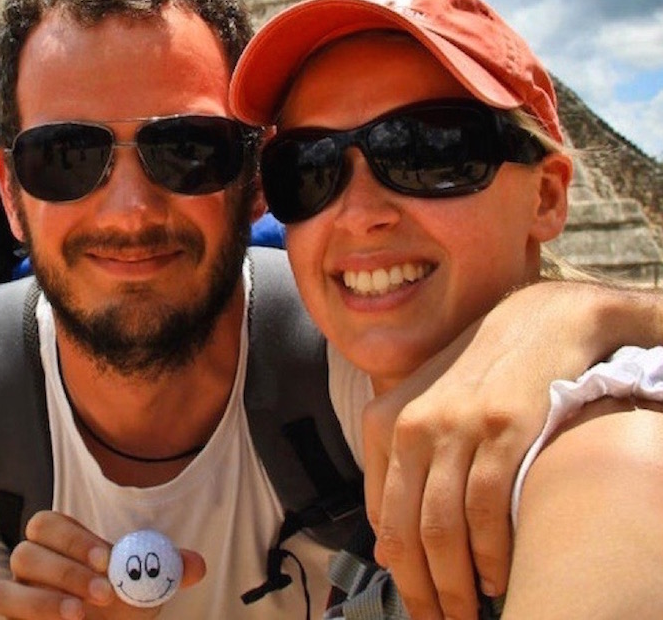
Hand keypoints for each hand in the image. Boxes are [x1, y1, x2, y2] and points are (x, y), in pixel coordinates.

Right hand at [0, 511, 205, 619]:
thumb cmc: (121, 605)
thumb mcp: (147, 587)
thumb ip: (167, 570)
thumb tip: (195, 565)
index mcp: (57, 543)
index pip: (50, 525)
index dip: (75, 539)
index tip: (107, 560)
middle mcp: (29, 566)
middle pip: (26, 552)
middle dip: (65, 571)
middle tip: (103, 592)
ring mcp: (16, 596)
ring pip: (6, 590)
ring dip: (44, 602)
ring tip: (80, 616)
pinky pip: (7, 617)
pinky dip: (33, 618)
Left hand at [361, 280, 628, 618]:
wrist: (535, 324)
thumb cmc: (474, 377)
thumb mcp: (420, 414)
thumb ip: (396, 473)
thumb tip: (384, 549)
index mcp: (383, 423)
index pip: (380, 520)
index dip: (396, 574)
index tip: (415, 606)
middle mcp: (413, 426)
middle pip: (408, 533)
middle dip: (423, 592)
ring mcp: (458, 427)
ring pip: (443, 529)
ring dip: (457, 585)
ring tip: (471, 613)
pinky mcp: (504, 429)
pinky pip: (488, 509)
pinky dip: (492, 554)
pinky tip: (500, 577)